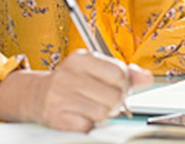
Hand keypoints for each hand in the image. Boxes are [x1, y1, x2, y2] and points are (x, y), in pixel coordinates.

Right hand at [33, 49, 151, 130]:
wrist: (38, 95)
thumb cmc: (73, 80)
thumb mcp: (96, 68)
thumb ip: (124, 71)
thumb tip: (147, 77)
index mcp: (81, 59)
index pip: (118, 72)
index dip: (124, 83)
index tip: (119, 85)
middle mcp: (70, 75)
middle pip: (114, 96)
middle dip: (116, 102)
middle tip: (108, 100)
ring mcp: (61, 97)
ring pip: (103, 113)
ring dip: (103, 114)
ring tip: (94, 108)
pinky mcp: (58, 118)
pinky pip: (87, 127)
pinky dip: (88, 125)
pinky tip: (82, 116)